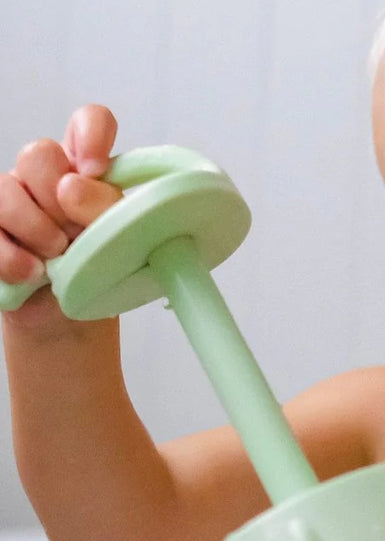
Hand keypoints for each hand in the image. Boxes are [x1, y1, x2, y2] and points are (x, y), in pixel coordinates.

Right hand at [0, 105, 122, 322]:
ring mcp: (13, 200)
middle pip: (40, 153)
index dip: (91, 134)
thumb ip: (107, 211)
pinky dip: (12, 256)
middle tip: (76, 235)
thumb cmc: (104, 275)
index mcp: (88, 172)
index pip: (90, 123)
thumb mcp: (122, 245)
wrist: (73, 321)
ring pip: (6, 187)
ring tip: (56, 258)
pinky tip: (31, 274)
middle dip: (59, 199)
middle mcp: (47, 178)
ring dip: (36, 229)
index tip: (96, 170)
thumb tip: (75, 187)